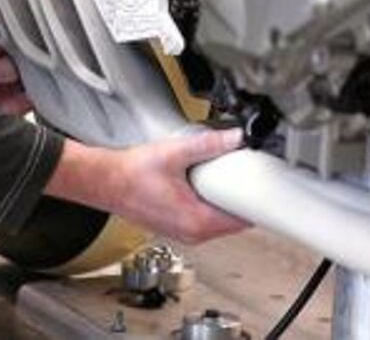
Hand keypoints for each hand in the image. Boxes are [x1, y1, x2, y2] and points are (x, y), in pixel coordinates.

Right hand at [47, 128, 249, 243]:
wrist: (105, 181)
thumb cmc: (131, 174)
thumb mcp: (176, 153)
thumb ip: (209, 144)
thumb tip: (235, 138)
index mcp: (196, 221)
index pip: (241, 220)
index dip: (256, 202)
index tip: (264, 185)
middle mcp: (192, 232)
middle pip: (232, 220)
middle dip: (241, 197)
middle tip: (244, 170)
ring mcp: (184, 231)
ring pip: (218, 220)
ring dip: (225, 199)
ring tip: (226, 173)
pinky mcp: (176, 225)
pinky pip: (205, 217)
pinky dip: (211, 202)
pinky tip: (206, 181)